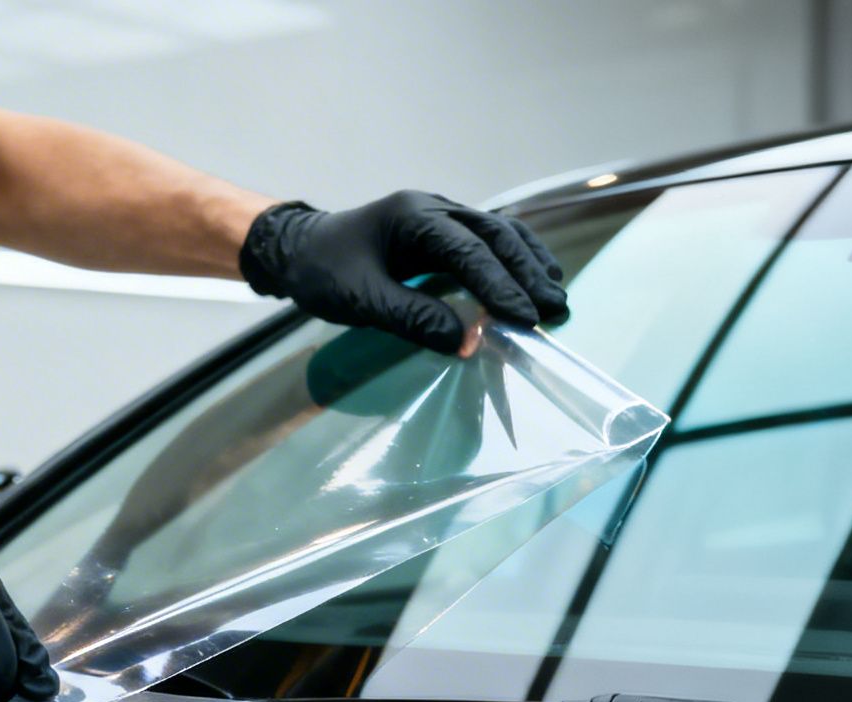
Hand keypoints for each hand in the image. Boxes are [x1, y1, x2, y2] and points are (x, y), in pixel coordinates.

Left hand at [238, 191, 568, 354]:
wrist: (298, 249)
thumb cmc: (323, 271)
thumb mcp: (360, 299)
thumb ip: (411, 318)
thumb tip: (466, 342)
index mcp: (412, 217)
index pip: (467, 251)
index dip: (499, 285)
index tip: (524, 316)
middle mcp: (434, 210)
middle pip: (494, 236)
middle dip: (526, 274)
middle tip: (553, 311)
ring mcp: (440, 218)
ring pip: (498, 235)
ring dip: (528, 265)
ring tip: (554, 298)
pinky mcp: (442, 236)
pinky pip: (487, 244)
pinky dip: (513, 262)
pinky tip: (532, 282)